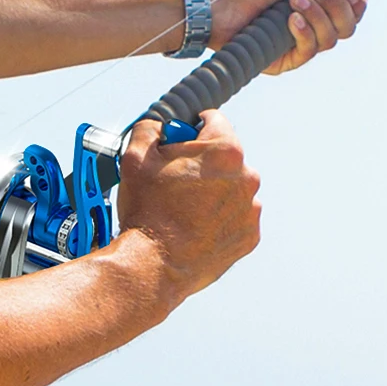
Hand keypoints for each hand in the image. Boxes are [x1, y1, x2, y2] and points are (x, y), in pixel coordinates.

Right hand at [116, 112, 260, 298]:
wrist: (154, 264)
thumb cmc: (147, 212)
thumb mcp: (136, 156)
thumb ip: (150, 129)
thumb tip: (159, 129)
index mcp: (224, 151)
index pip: (213, 121)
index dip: (191, 129)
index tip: (180, 142)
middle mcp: (246, 177)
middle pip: (224, 157)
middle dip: (202, 164)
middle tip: (174, 181)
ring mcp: (250, 209)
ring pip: (232, 187)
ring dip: (213, 192)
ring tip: (183, 208)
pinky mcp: (249, 235)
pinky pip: (236, 216)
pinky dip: (220, 218)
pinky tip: (195, 226)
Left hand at [201, 0, 372, 74]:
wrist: (219, 0)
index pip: (355, 5)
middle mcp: (313, 19)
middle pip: (350, 24)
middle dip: (336, 5)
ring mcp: (300, 40)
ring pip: (333, 38)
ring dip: (318, 16)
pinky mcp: (285, 59)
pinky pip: (310, 51)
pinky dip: (305, 32)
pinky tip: (290, 19)